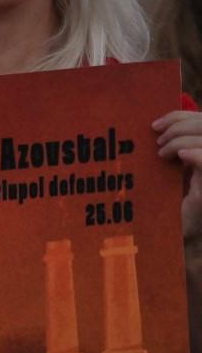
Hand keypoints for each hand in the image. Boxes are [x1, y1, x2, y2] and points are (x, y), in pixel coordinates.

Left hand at [154, 110, 201, 243]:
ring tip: (163, 153)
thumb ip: (170, 147)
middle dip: (179, 126)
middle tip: (157, 139)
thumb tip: (156, 125)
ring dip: (183, 140)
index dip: (180, 116)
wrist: (179, 235)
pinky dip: (197, 155)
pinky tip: (183, 157)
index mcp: (201, 152)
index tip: (155, 124)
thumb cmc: (170, 203)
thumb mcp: (169, 169)